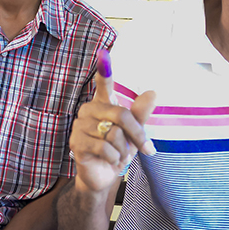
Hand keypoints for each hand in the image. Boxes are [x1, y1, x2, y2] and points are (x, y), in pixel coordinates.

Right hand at [70, 50, 155, 192]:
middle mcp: (89, 110)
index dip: (104, 70)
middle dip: (138, 135)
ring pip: (113, 134)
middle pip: (121, 115)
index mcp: (103, 104)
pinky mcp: (76, 142)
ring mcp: (80, 125)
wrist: (104, 175)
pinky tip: (110, 161)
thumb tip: (153, 93)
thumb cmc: (118, 150)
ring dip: (124, 150)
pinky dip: (114, 158)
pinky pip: (105, 148)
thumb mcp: (134, 133)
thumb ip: (141, 114)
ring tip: (120, 156)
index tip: (104, 54)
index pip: (104, 84)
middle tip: (147, 149)